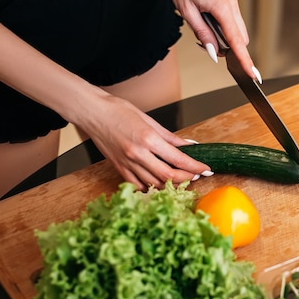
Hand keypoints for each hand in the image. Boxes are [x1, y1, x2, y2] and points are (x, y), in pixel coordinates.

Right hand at [77, 92, 211, 189]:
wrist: (92, 112)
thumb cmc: (119, 111)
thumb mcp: (149, 120)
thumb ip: (170, 137)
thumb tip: (189, 145)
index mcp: (148, 139)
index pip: (178, 159)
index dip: (195, 166)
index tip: (205, 169)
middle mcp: (138, 154)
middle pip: (169, 176)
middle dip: (187, 178)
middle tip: (197, 176)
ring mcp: (127, 163)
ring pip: (154, 183)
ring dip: (171, 184)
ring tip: (182, 179)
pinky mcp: (119, 168)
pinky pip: (138, 185)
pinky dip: (151, 187)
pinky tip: (160, 184)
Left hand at [170, 0, 259, 80]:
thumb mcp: (188, 12)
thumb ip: (203, 34)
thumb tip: (214, 53)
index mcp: (223, 8)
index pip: (237, 41)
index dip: (244, 59)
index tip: (252, 73)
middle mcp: (232, 5)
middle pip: (240, 38)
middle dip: (229, 49)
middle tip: (207, 47)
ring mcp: (232, 3)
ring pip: (237, 32)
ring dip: (226, 40)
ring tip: (204, 34)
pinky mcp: (229, 3)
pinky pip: (233, 23)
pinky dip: (224, 31)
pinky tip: (209, 26)